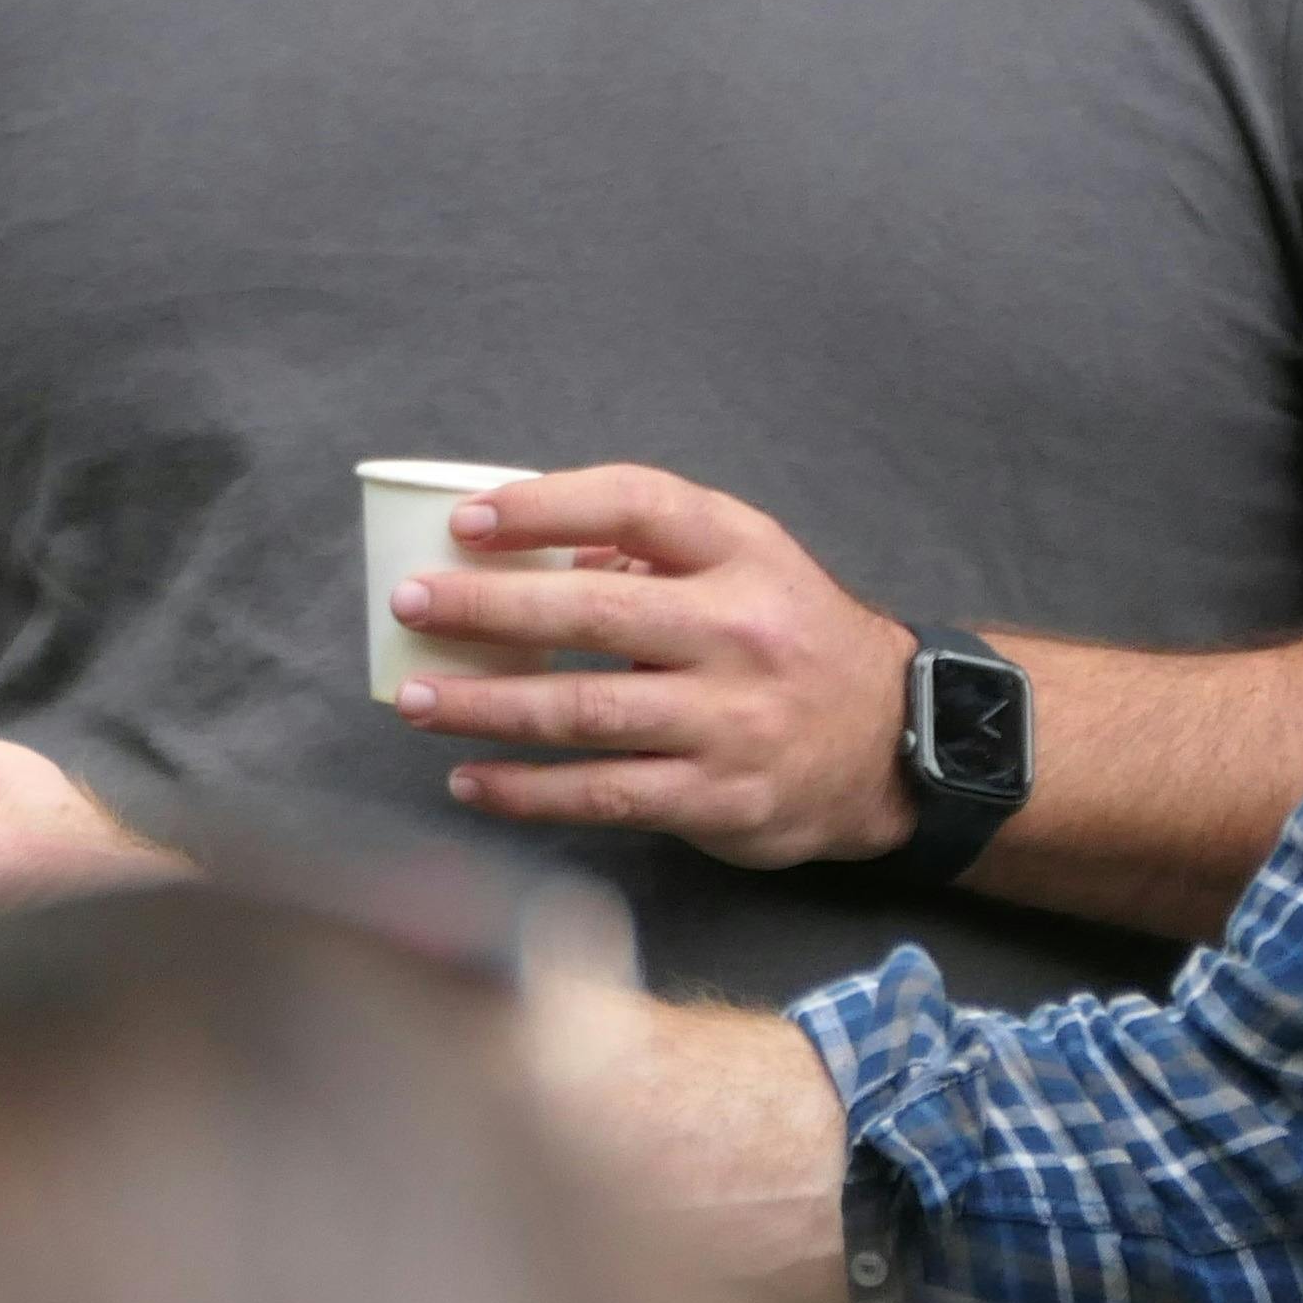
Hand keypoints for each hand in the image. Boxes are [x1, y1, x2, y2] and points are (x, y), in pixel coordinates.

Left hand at [389, 465, 921, 873]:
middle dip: (485, 609)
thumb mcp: (744, 562)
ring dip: (484, 707)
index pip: (635, 504)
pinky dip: (525, 791)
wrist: (893, 741)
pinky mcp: (719, 798)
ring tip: (416, 702)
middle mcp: (740, 631)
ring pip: (584, 713)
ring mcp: (730, 720)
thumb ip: (646, 545)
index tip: (465, 521)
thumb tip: (521, 543)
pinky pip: (603, 794)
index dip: (544, 506)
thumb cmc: (783, 636)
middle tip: (409, 606)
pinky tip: (470, 781)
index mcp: (741, 551)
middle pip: (593, 612)